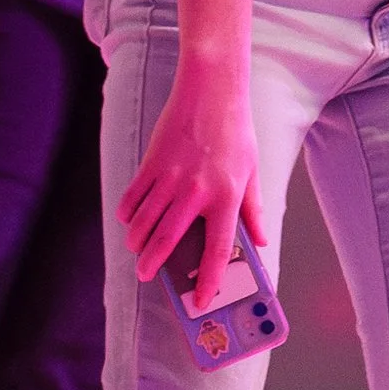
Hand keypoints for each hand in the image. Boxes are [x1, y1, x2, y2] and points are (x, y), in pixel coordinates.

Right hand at [118, 57, 263, 291]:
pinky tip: (129, 220)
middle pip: (168, 240)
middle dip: (153, 264)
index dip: (207, 280)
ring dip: (137, 241)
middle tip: (145, 275)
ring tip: (136, 250)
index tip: (200, 300)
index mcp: (226, 197)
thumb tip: (260, 239)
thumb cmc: (234, 131)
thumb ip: (253, 209)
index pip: (216, 250)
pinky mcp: (152, 162)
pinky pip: (134, 196)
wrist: (211, 89)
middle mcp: (197, 191)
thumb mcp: (251, 170)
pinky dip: (128, 213)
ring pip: (145, 221)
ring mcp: (171, 177)